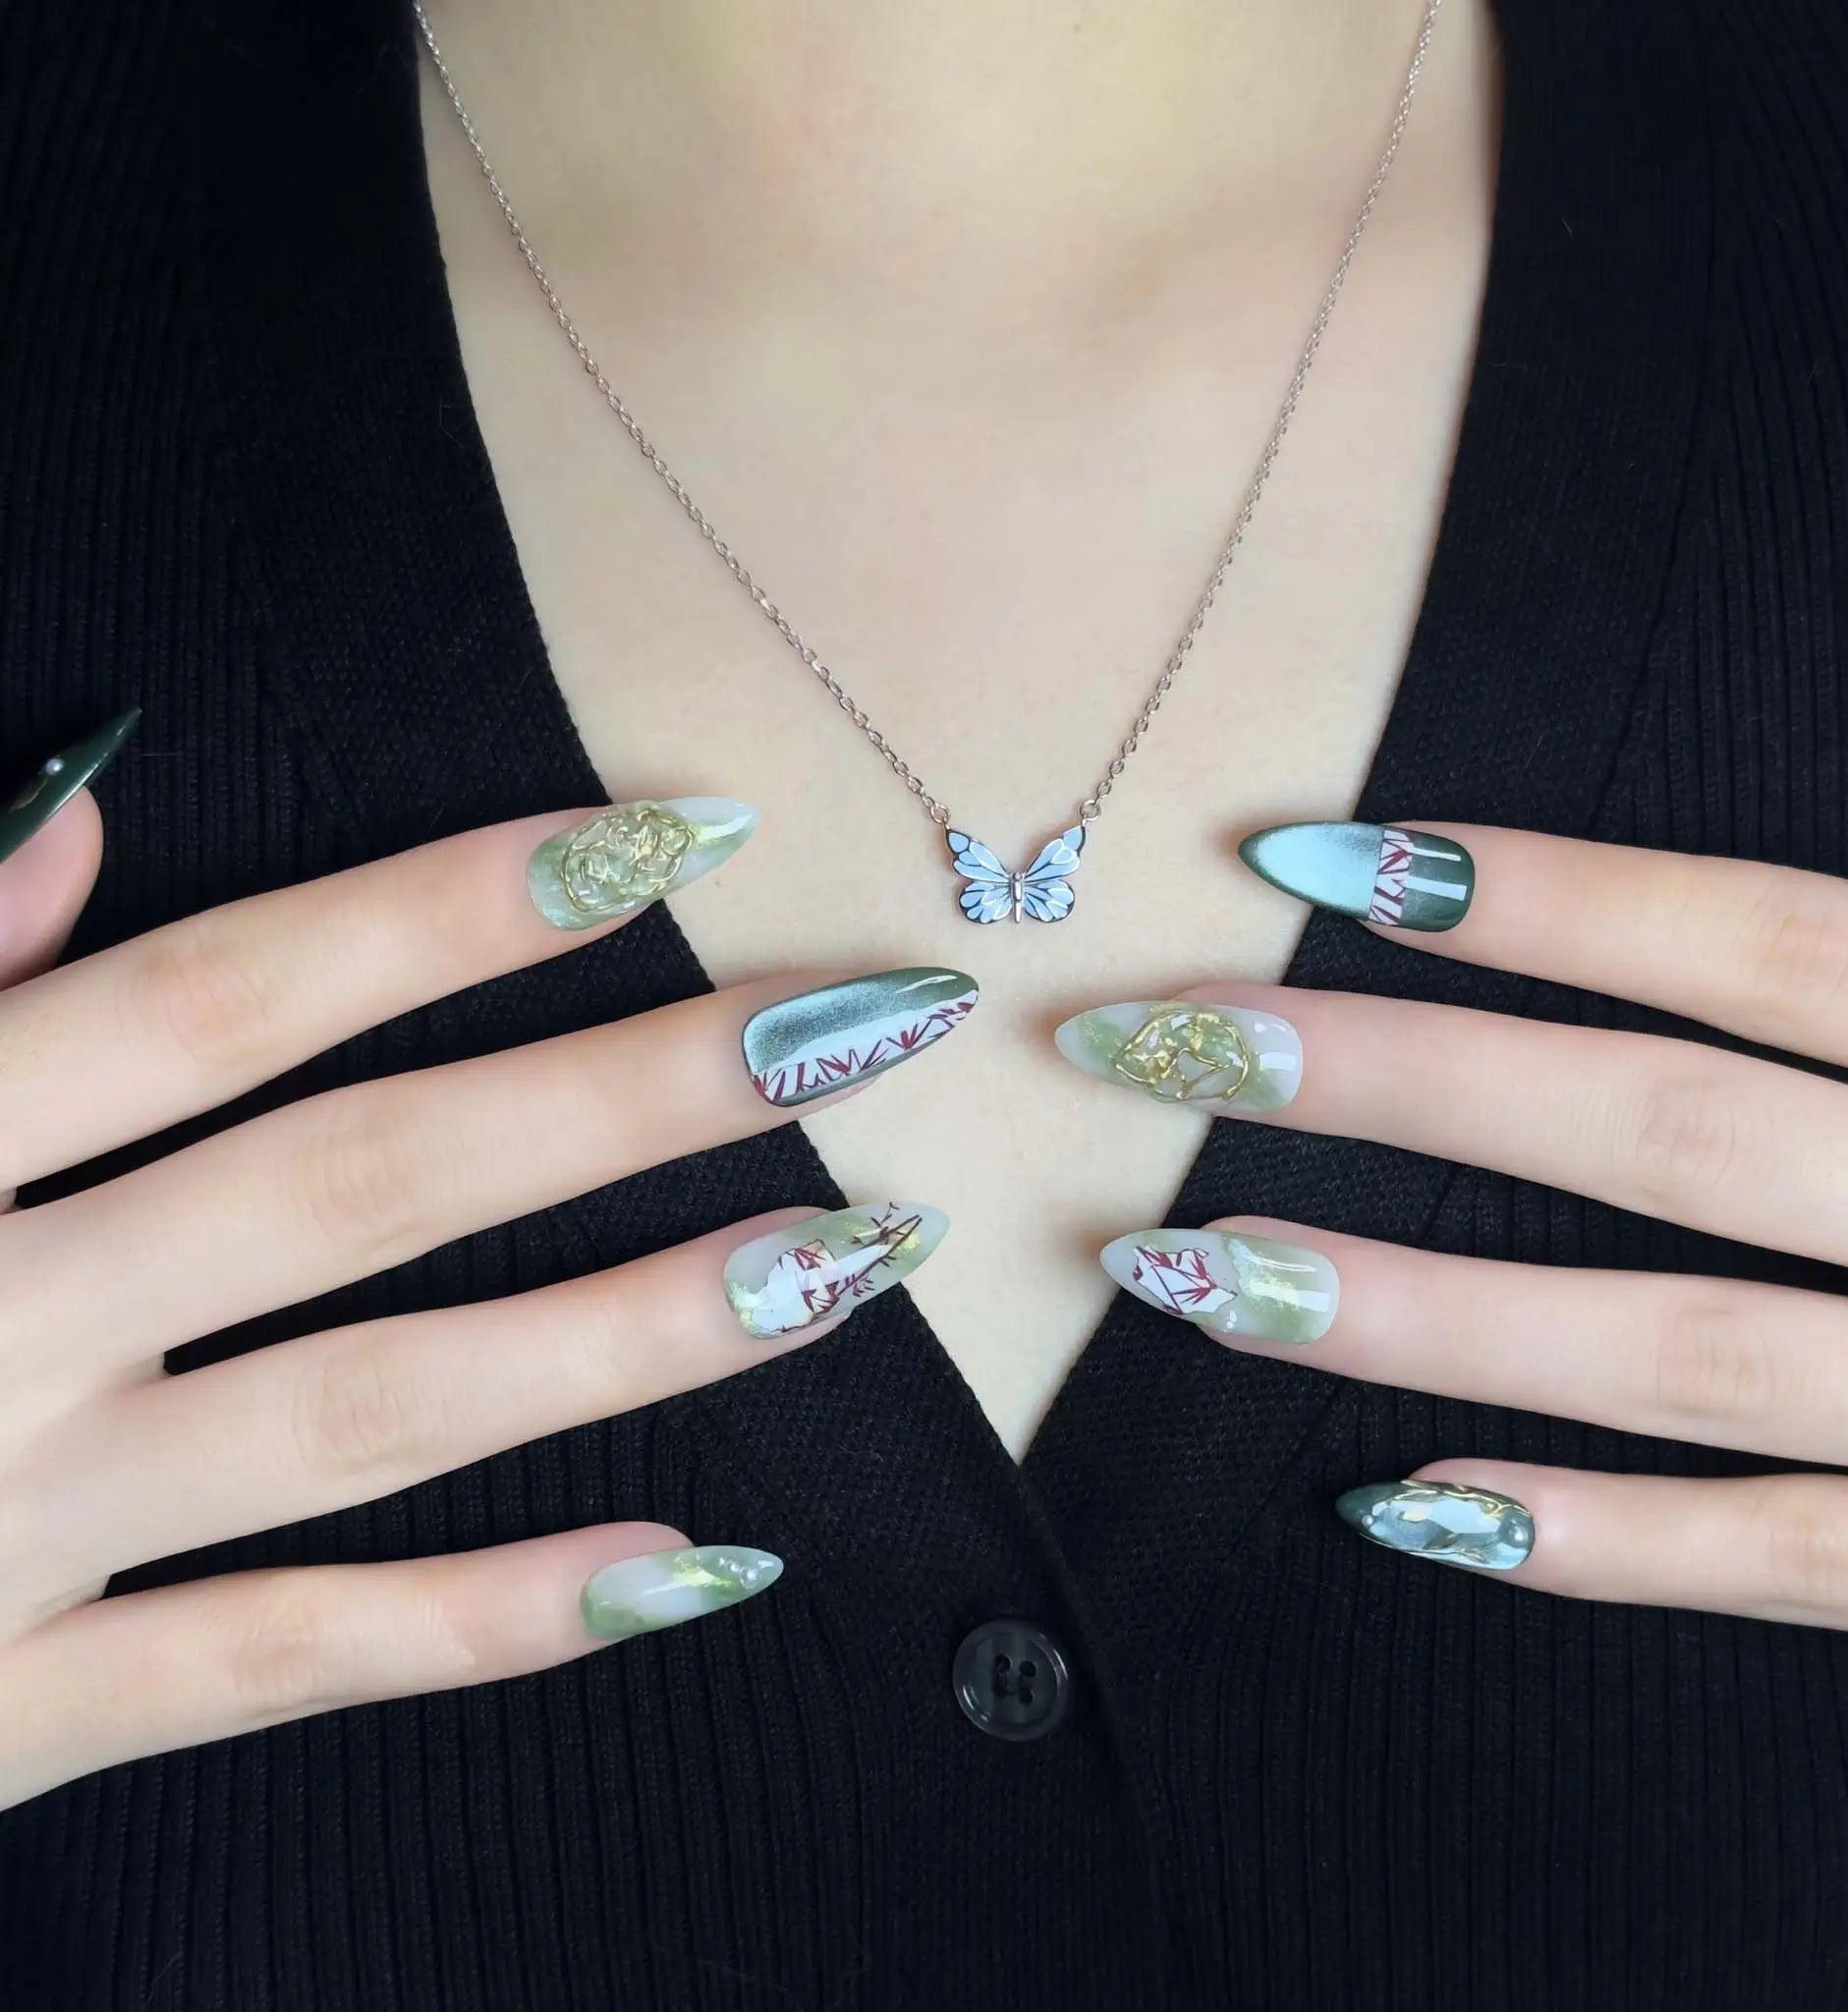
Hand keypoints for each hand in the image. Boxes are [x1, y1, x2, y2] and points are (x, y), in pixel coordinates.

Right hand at [0, 749, 963, 1807]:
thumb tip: (71, 821)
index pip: (234, 995)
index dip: (458, 911)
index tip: (672, 840)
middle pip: (370, 1181)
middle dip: (628, 1094)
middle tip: (862, 1030)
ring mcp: (15, 1528)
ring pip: (383, 1410)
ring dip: (633, 1334)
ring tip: (850, 1267)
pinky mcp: (9, 1711)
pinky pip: (284, 1661)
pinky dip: (488, 1623)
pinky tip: (694, 1568)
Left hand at [1059, 584, 1847, 1649]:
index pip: (1763, 939)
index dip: (1538, 892)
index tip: (1315, 854)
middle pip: (1666, 1130)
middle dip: (1400, 1083)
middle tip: (1156, 1046)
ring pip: (1684, 1355)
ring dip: (1427, 1317)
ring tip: (1197, 1274)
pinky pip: (1803, 1573)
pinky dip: (1612, 1548)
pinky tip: (1410, 1512)